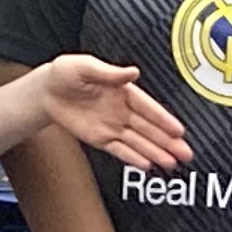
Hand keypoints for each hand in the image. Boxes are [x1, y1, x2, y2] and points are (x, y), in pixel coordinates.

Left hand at [30, 54, 193, 173]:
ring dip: (155, 153)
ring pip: (138, 142)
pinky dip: (133, 157)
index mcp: (123, 91)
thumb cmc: (65, 74)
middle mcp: (122, 110)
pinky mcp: (100, 138)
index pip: (148, 108)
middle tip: (185, 153)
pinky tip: (147, 165)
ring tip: (172, 163)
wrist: (45, 91)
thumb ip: (110, 72)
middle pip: (149, 129)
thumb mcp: (85, 66)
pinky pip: (119, 150)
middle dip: (168, 141)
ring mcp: (112, 126)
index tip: (178, 130)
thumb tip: (132, 73)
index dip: (164, 119)